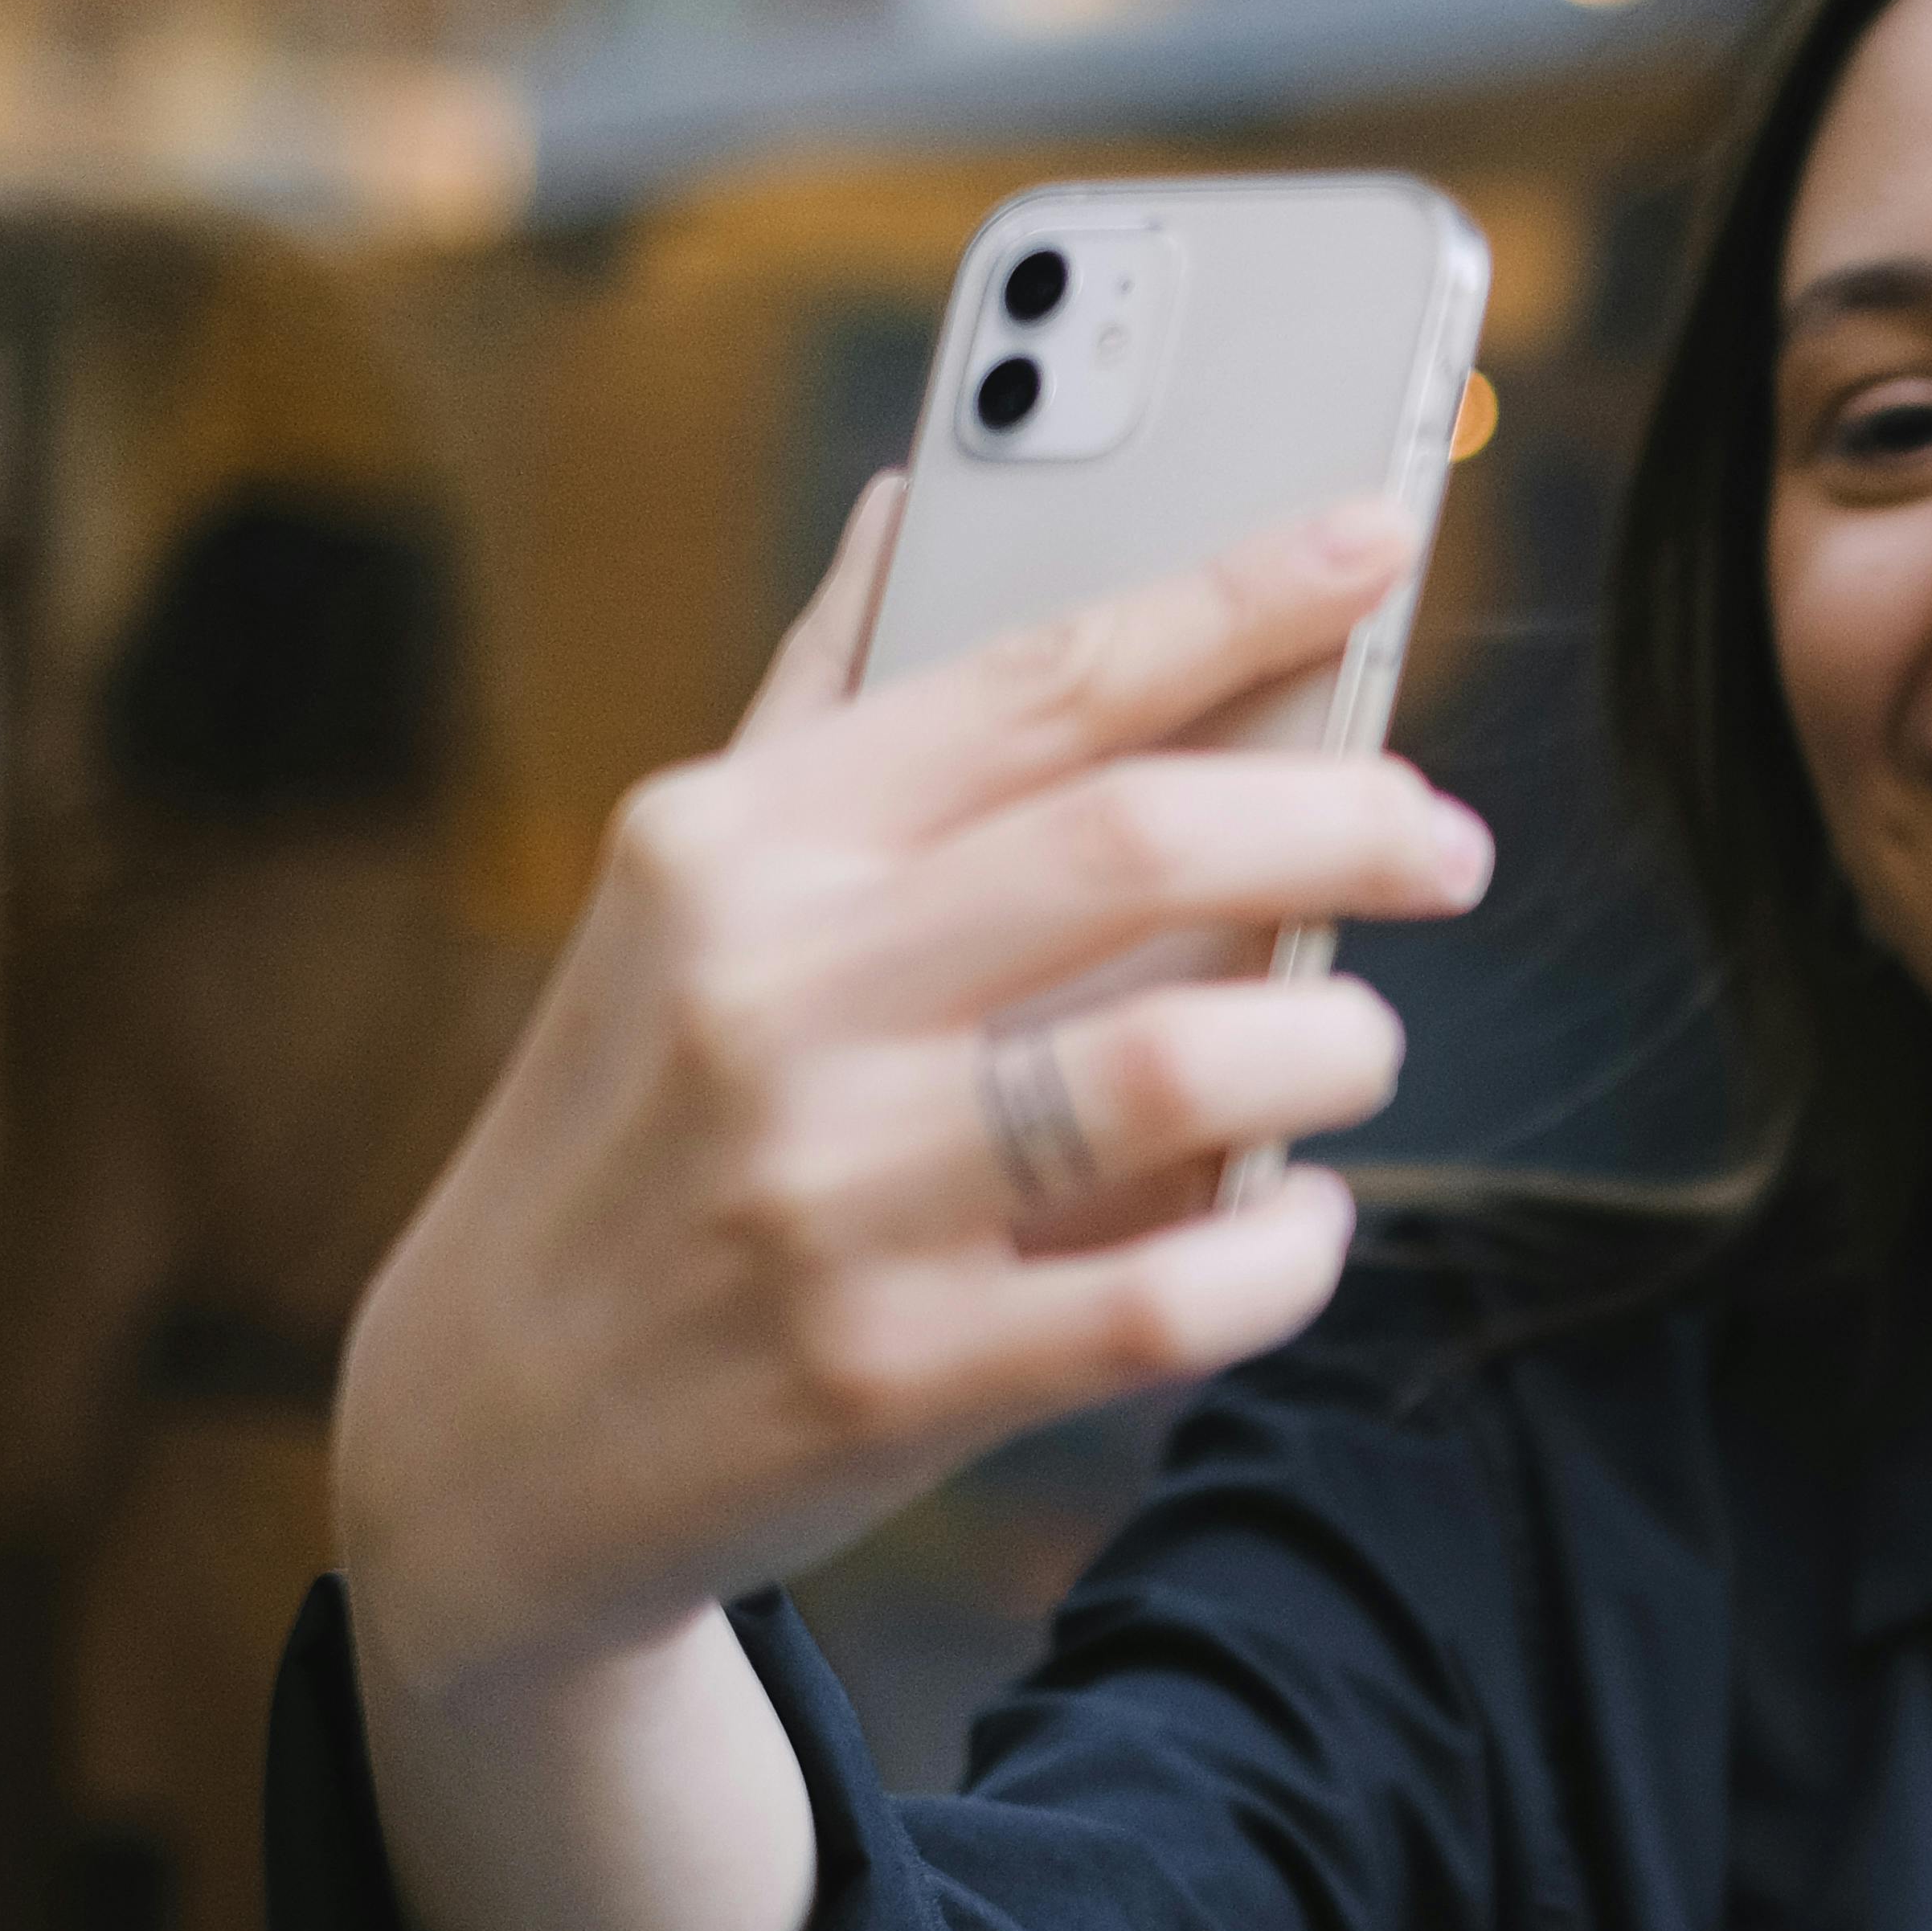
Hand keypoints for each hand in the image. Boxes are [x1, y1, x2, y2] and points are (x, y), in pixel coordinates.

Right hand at [336, 483, 1490, 1700]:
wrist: (487, 1436)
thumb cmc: (630, 1129)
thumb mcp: (677, 904)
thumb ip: (820, 704)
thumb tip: (920, 494)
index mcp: (735, 849)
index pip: (1036, 680)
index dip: (1236, 598)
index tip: (1378, 537)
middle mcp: (773, 998)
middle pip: (1139, 844)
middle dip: (1348, 822)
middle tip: (1445, 843)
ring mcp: (828, 1193)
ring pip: (1184, 1068)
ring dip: (1332, 1043)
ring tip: (1356, 1040)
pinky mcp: (890, 1374)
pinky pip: (1169, 1295)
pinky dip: (1285, 1249)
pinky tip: (1299, 1219)